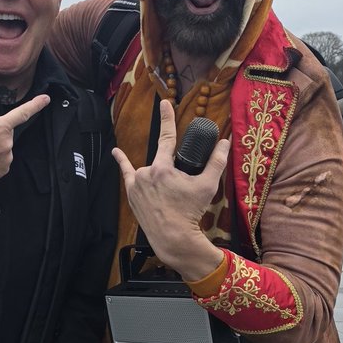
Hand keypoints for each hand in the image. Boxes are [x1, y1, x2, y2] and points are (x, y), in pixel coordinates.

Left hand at [112, 99, 229, 281]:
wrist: (173, 238)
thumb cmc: (190, 213)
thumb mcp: (207, 186)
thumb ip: (216, 162)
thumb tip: (225, 142)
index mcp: (163, 168)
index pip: (167, 137)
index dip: (167, 118)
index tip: (164, 103)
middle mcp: (145, 172)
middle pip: (162, 161)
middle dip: (172, 172)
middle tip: (179, 192)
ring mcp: (136, 184)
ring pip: (150, 171)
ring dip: (160, 178)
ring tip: (169, 198)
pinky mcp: (131, 194)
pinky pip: (126, 174)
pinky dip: (122, 163)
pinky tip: (116, 152)